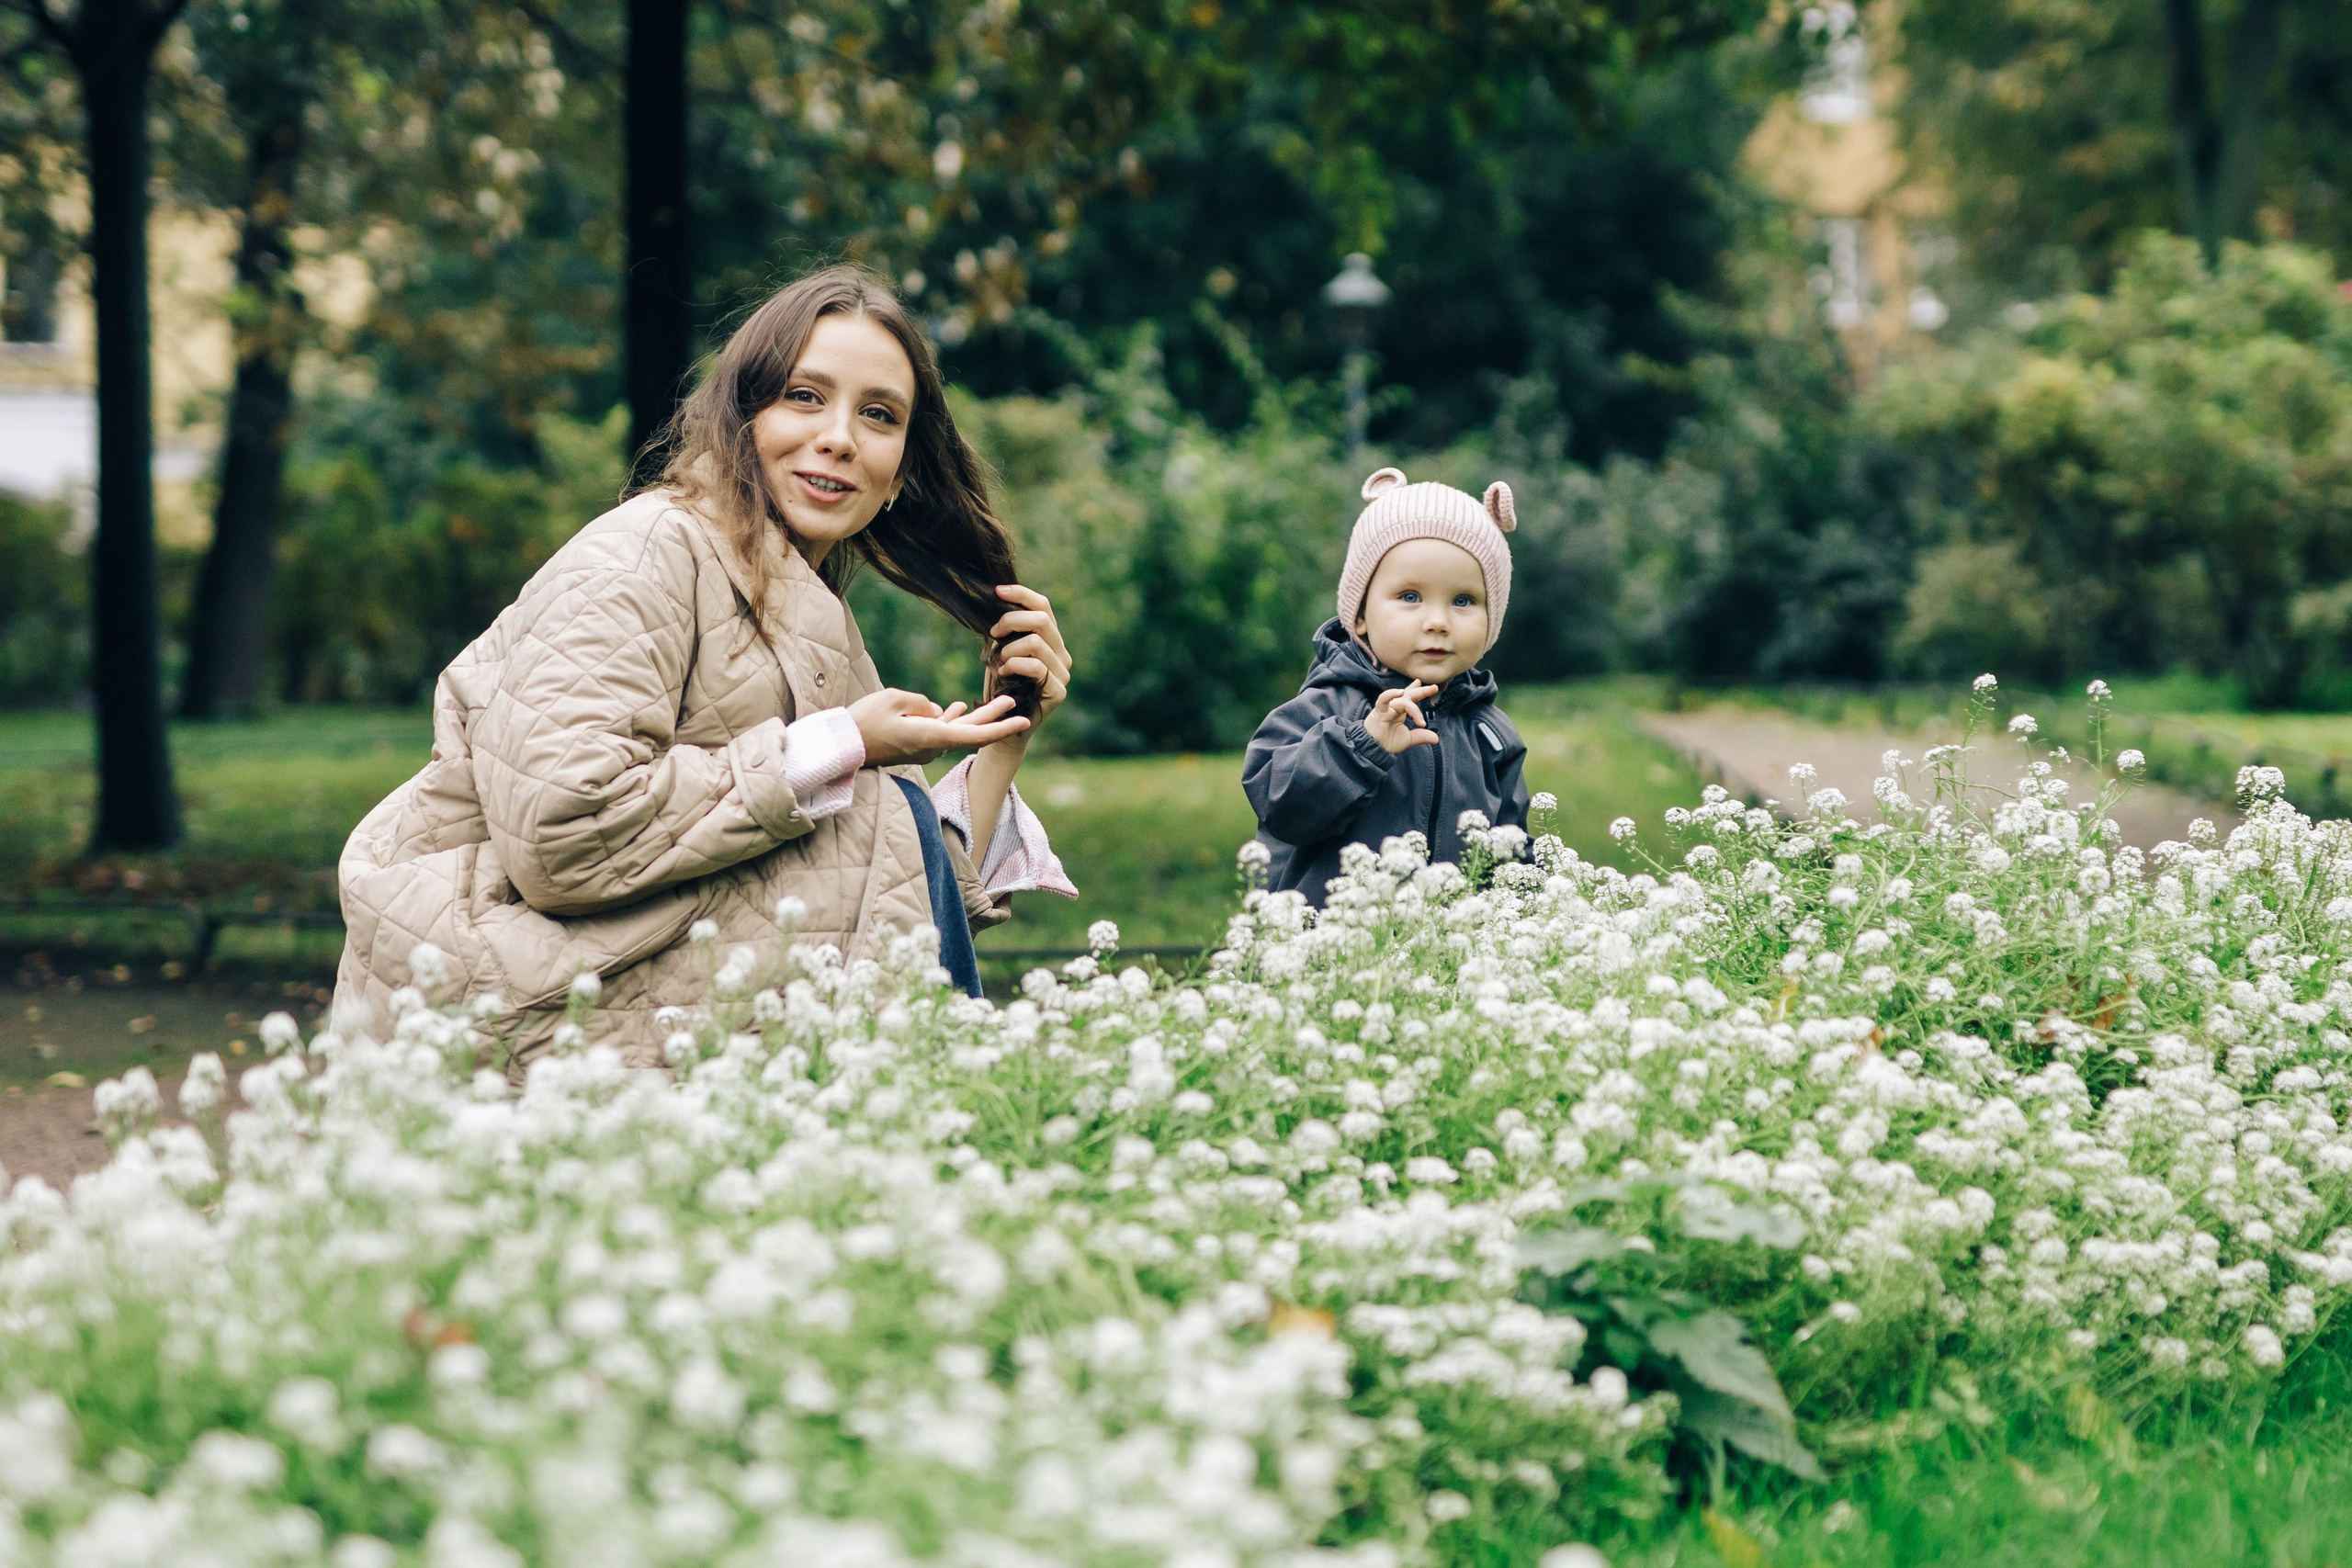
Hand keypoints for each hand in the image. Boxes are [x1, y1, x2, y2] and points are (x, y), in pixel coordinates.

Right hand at [848, 687, 1029, 766]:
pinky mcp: (914, 746)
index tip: (1023, 721)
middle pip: (970, 732)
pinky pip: (940, 732)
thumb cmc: (863, 722)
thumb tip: (937, 711)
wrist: (840, 747)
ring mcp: (923, 749)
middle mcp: (931, 747)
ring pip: (956, 731)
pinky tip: (959, 707)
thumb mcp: (893, 699)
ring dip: (975, 716)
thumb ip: (921, 703)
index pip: (974, 735)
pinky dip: (952, 719)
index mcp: (930, 737)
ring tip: (997, 699)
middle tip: (1014, 699)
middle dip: (994, 717)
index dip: (1001, 728)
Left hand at [986, 583, 1071, 736]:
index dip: (1021, 594)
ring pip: (1035, 642)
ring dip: (1009, 649)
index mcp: (1051, 640)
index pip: (1043, 606)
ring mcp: (1063, 673)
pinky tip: (1004, 673)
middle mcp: (1062, 654)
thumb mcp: (1001, 650)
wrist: (1001, 724)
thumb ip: (1007, 629)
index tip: (997, 592)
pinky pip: (1035, 666)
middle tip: (993, 633)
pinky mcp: (1058, 690)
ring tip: (999, 662)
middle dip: (1011, 621)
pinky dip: (1014, 665)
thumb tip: (997, 598)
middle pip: (1041, 619)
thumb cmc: (1000, 684)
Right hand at [1363, 682, 1440, 754]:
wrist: (1374, 750)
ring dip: (1413, 708)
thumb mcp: (1408, 740)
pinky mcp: (1379, 711)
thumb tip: (1436, 738)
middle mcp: (1394, 707)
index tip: (1433, 688)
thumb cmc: (1386, 743)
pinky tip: (1400, 692)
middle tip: (1434, 688)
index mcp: (1400, 712)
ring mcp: (1387, 708)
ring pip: (1402, 701)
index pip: (1411, 699)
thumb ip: (1421, 737)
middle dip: (1421, 691)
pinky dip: (1391, 694)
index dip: (1420, 691)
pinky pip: (1384, 699)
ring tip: (1421, 718)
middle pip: (1409, 695)